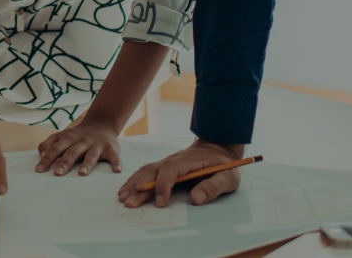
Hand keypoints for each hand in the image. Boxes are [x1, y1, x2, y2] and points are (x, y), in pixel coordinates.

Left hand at [36, 120, 120, 176]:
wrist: (101, 124)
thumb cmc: (76, 136)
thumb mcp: (61, 136)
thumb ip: (48, 144)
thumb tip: (42, 156)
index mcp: (68, 138)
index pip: (56, 148)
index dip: (47, 159)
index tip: (39, 171)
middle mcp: (82, 141)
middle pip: (72, 152)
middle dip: (65, 163)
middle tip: (57, 174)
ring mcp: (97, 145)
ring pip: (91, 155)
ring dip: (87, 164)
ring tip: (82, 174)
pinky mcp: (111, 148)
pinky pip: (114, 156)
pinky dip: (116, 163)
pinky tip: (116, 170)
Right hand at [116, 139, 244, 208]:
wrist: (218, 146)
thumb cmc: (224, 164)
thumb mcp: (228, 176)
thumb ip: (214, 187)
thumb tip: (196, 199)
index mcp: (188, 160)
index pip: (171, 171)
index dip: (163, 187)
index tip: (160, 203)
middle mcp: (173, 159)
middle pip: (152, 171)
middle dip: (140, 188)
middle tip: (130, 204)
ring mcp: (166, 162)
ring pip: (145, 171)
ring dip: (133, 184)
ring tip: (122, 198)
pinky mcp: (163, 167)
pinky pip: (145, 172)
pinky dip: (133, 181)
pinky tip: (125, 190)